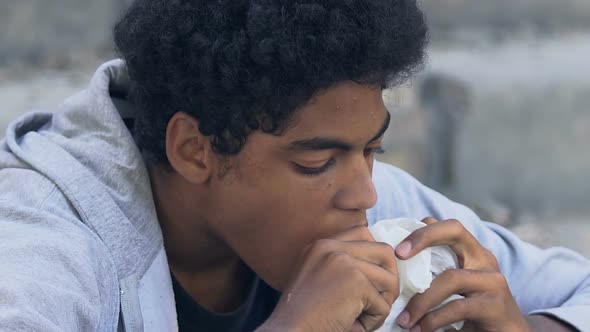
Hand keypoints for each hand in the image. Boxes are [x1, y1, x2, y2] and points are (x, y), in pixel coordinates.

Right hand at [258, 226, 398, 331]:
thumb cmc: (303, 315)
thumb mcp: (317, 277)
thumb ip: (341, 264)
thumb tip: (385, 264)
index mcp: (321, 245)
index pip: (363, 234)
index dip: (375, 259)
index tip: (372, 281)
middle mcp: (331, 247)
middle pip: (384, 252)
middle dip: (390, 278)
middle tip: (379, 301)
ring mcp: (344, 262)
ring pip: (389, 280)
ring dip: (382, 303)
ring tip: (362, 318)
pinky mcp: (355, 282)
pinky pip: (383, 305)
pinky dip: (373, 322)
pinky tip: (353, 326)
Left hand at [393, 217, 529, 331]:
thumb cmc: (473, 315)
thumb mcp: (452, 291)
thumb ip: (434, 275)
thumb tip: (394, 268)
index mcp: (472, 253)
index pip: (447, 226)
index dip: (421, 230)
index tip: (397, 248)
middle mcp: (485, 260)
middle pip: (455, 230)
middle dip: (423, 237)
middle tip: (398, 255)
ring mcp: (493, 281)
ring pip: (451, 278)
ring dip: (421, 300)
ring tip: (404, 319)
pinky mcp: (497, 305)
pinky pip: (458, 307)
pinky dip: (434, 319)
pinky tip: (420, 329)